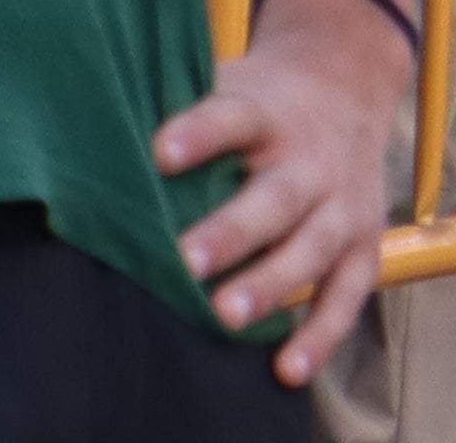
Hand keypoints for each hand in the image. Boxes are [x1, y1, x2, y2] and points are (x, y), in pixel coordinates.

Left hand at [159, 0, 419, 382]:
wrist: (349, 86)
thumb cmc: (262, 103)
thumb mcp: (231, 86)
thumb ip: (176, 113)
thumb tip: (92, 155)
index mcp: (269, 112)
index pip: (234, 117)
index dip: (199, 134)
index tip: (158, 153)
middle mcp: (311, 158)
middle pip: (275, 195)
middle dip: (232, 231)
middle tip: (186, 261)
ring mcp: (342, 203)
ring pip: (311, 246)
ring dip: (271, 283)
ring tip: (226, 314)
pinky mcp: (364, 244)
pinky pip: (346, 294)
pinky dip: (321, 334)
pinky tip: (287, 368)